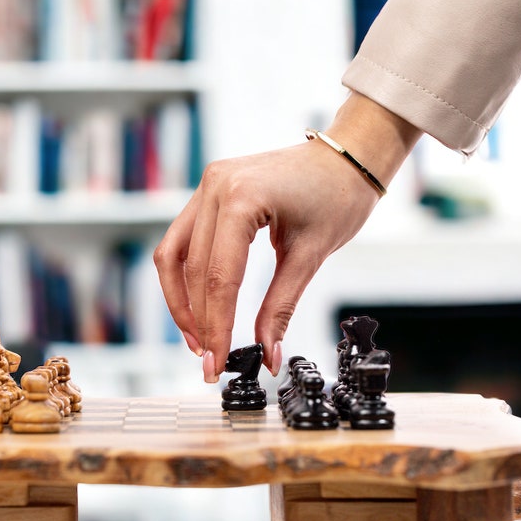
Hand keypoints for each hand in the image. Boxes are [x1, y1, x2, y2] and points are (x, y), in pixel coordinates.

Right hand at [154, 93, 420, 381]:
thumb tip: (267, 354)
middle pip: (193, 270)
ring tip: (197, 339)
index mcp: (241, 198)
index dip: (216, 326)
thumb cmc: (338, 196)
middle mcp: (214, 186)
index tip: (216, 363)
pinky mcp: (208, 190)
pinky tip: (196, 305)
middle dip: (199, 321)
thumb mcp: (310, 256)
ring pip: (174, 255)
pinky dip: (186, 275)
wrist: (347, 157)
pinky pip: (183, 239)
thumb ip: (281, 307)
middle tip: (208, 362)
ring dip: (182, 301)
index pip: (219, 277)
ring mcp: (207, 184)